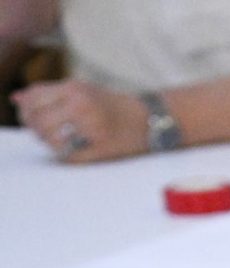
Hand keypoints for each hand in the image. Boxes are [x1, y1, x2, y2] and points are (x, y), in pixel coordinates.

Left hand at [10, 78, 149, 162]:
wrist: (151, 119)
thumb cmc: (113, 105)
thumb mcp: (81, 90)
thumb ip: (48, 92)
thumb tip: (16, 99)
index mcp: (74, 88)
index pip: (33, 99)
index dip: (26, 111)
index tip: (31, 117)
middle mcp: (81, 105)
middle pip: (39, 120)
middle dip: (36, 129)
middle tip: (45, 132)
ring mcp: (91, 127)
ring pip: (51, 139)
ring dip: (49, 143)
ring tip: (58, 141)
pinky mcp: (101, 147)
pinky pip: (69, 156)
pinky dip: (65, 155)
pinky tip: (71, 150)